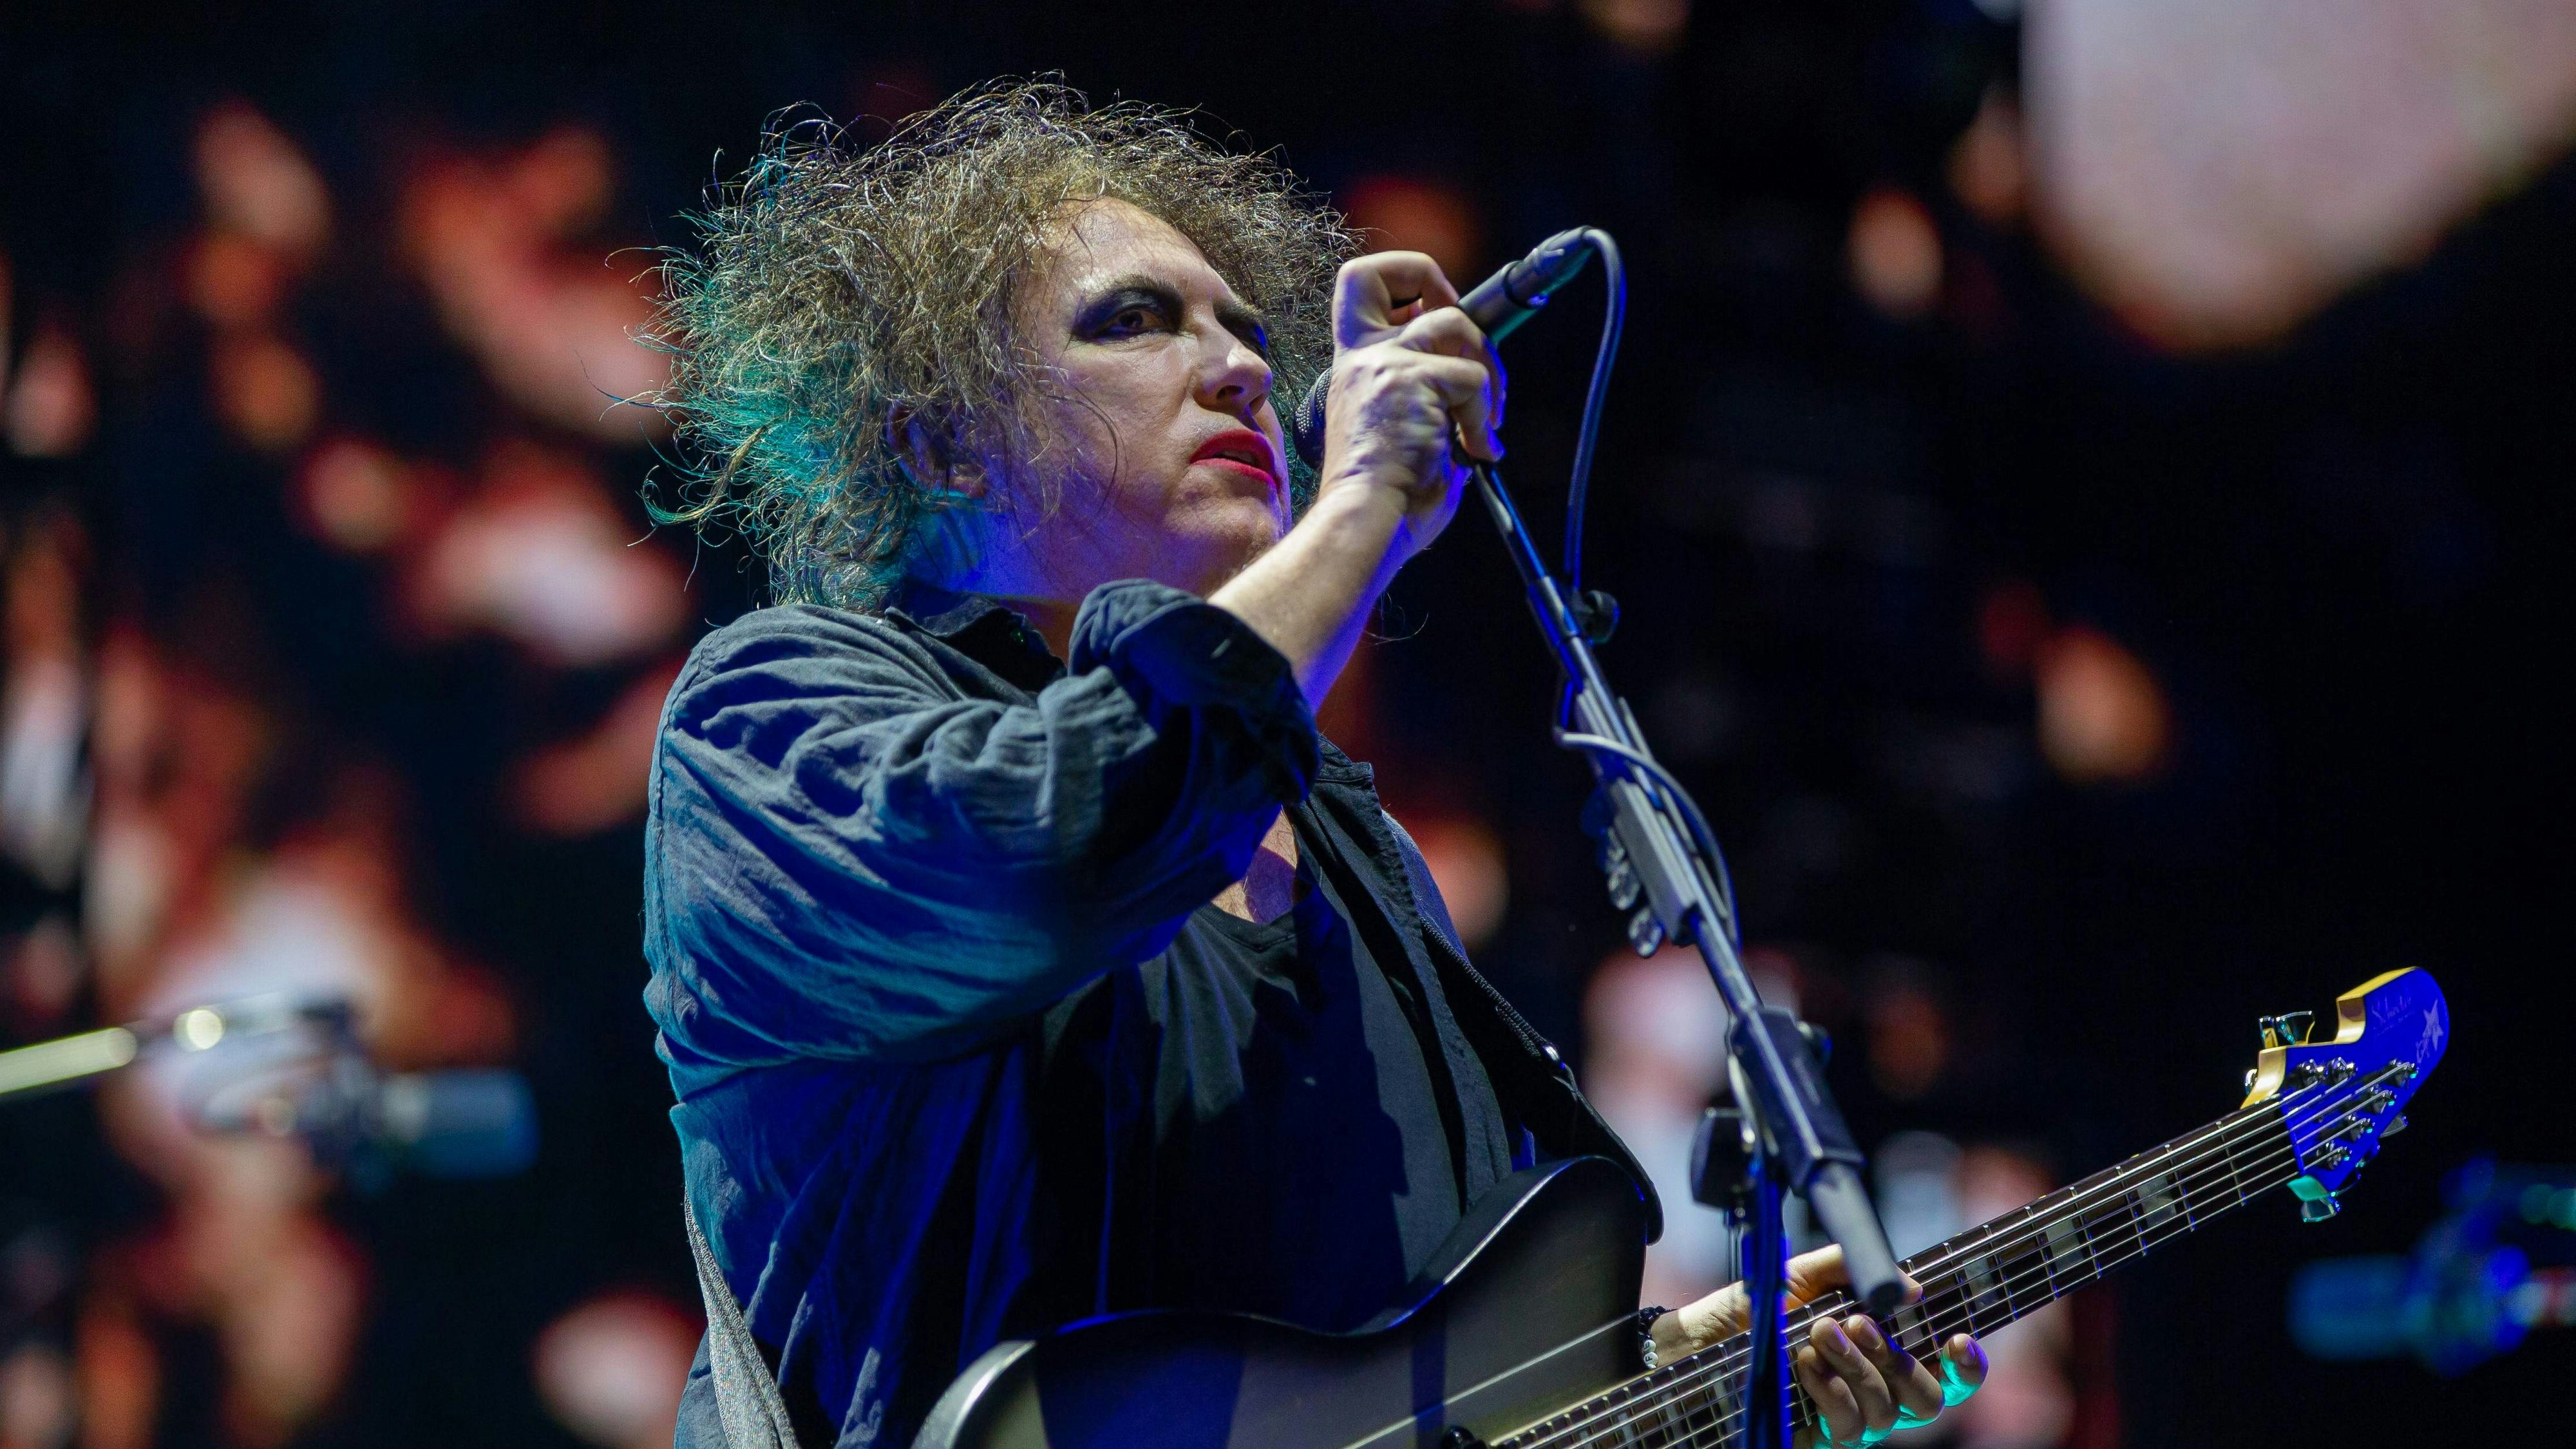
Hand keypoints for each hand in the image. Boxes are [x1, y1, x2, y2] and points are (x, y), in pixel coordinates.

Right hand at [1312, 250, 1505, 565]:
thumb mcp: (1399, 424)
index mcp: (1355, 365)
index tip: (1432, 315)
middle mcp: (1365, 355)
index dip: (1408, 280)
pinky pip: (1473, 379)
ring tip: (1483, 424)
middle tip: (1462, 341)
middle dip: (1442, 284)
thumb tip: (1475, 376)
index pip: (1361, 284)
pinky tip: (1473, 452)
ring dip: (1488, 371)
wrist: (1365, 523)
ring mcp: (1386, 364)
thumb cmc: (1385, 495)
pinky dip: (1482, 419)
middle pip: (1399, 269)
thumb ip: (1424, 389)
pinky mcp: (1413, 381)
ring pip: (1458, 324)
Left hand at [1650, 1245, 1987, 1447]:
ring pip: (1885, 1415)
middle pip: (1925, 1401)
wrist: (1690, 1343)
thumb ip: (1850, 1272)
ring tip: (1816, 1334)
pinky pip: (1846, 1429)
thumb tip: (1912, 1285)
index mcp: (1875, 1355)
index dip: (1965, 1368)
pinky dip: (1830, 1392)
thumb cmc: (1746, 1312)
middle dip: (1898, 1360)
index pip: (1942, 1374)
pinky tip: (1802, 1364)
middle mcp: (1868, 1394)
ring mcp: (1842, 1422)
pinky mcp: (1813, 1442)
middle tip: (1860, 1324)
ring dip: (1856, 1369)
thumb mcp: (1797, 1278)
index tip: (1959, 1340)